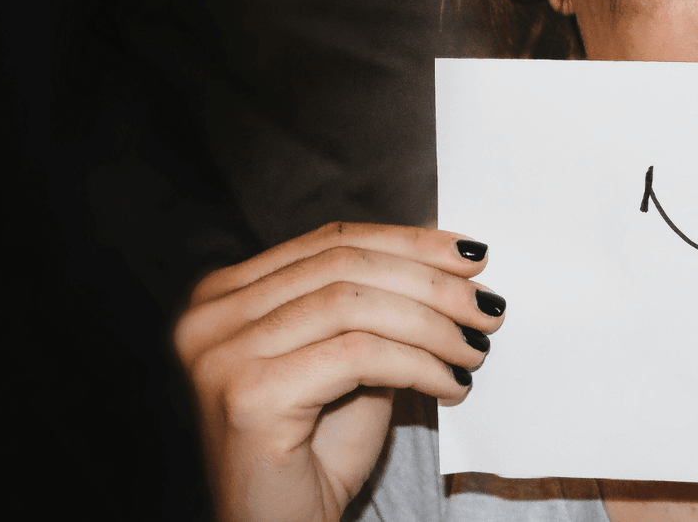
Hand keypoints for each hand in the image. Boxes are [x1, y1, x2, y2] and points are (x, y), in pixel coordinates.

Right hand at [174, 222, 506, 521]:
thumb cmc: (314, 454)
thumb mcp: (349, 360)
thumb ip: (377, 306)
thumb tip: (447, 258)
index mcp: (225, 294)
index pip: (331, 242)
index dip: (409, 242)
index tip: (472, 255)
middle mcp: (209, 316)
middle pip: (344, 265)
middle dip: (432, 282)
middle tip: (488, 307)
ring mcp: (221, 354)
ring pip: (355, 304)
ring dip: (434, 325)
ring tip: (475, 349)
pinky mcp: (248, 394)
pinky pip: (359, 355)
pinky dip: (419, 364)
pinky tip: (451, 384)